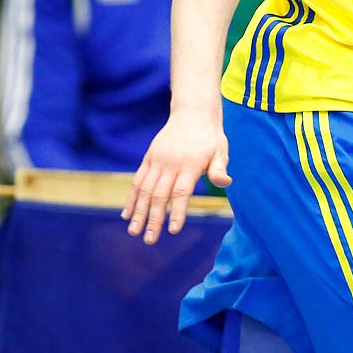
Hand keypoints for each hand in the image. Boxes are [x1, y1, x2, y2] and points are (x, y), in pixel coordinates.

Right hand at [124, 107, 230, 244]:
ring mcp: (157, 161)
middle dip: (153, 219)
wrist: (192, 112)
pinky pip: (137, 180)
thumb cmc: (210, 137)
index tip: (173, 230)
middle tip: (149, 240)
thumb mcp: (221, 150)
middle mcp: (170, 164)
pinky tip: (126, 214)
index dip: (177, 212)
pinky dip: (132, 198)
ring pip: (145, 190)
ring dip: (138, 212)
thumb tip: (226, 182)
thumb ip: (220, 168)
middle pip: (159, 195)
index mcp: (190, 165)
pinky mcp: (149, 158)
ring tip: (133, 231)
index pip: (181, 193)